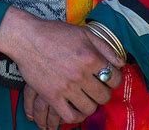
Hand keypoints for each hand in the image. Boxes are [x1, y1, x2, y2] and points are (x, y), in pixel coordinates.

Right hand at [0, 8, 124, 125]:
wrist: (27, 38)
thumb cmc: (55, 33)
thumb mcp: (83, 32)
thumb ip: (105, 47)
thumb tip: (120, 63)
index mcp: (90, 57)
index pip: (114, 78)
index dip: (114, 78)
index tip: (107, 77)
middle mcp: (81, 74)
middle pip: (104, 96)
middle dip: (103, 92)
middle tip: (96, 86)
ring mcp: (66, 87)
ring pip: (90, 108)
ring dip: (91, 103)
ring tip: (86, 95)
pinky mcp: (52, 97)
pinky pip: (70, 117)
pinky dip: (76, 116)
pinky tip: (76, 108)